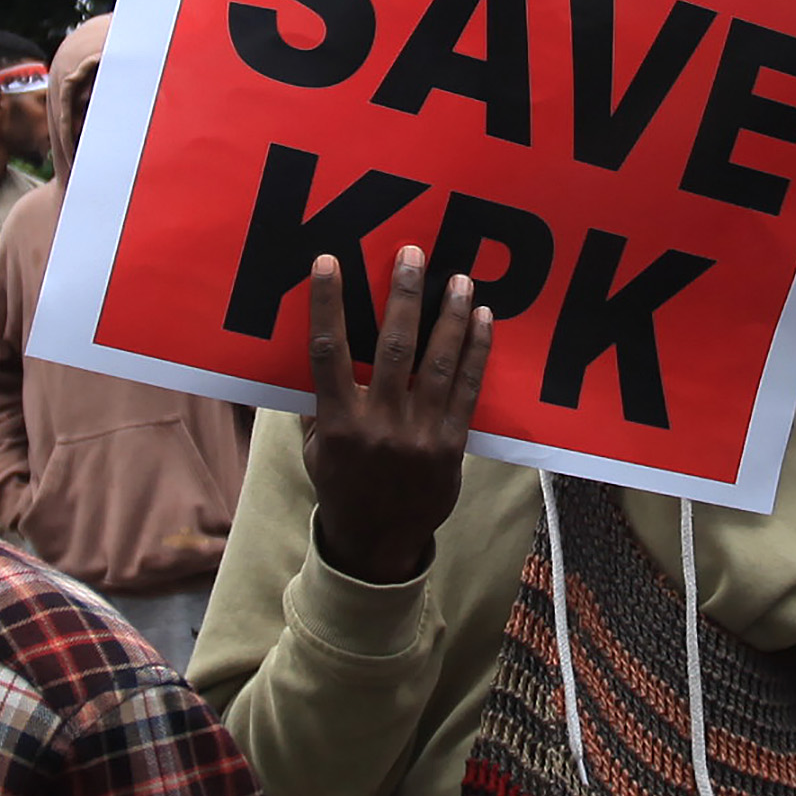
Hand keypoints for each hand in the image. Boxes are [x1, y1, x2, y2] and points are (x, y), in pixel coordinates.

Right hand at [302, 245, 488, 584]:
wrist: (378, 542)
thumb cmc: (342, 486)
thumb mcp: (316, 449)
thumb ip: (316, 402)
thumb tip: (313, 347)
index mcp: (339, 422)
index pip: (327, 352)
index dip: (328, 304)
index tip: (329, 261)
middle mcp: (380, 424)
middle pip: (393, 348)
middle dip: (404, 296)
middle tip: (412, 252)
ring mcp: (420, 434)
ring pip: (437, 363)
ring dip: (450, 316)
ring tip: (459, 277)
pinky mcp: (452, 444)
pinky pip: (467, 389)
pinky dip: (476, 351)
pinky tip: (482, 319)